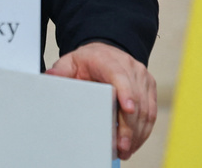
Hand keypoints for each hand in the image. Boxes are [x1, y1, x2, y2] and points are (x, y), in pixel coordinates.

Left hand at [46, 41, 156, 159]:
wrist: (105, 52)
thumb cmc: (88, 61)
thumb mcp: (70, 62)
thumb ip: (60, 71)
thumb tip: (50, 77)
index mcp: (109, 60)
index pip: (120, 76)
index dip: (126, 92)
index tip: (128, 109)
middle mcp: (130, 67)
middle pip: (135, 98)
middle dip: (129, 126)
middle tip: (121, 146)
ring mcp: (142, 77)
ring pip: (145, 108)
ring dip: (137, 132)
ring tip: (125, 149)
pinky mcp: (149, 87)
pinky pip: (151, 111)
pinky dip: (143, 130)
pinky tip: (133, 143)